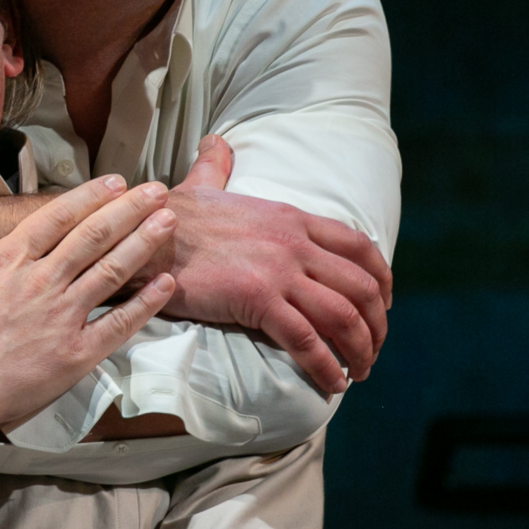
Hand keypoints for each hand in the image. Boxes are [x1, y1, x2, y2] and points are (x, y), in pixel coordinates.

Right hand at [0, 179, 176, 528]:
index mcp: (9, 260)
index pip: (59, 216)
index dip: (91, 195)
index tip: (116, 181)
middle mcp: (42, 281)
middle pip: (95, 235)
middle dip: (130, 209)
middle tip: (157, 191)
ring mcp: (62, 317)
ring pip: (112, 270)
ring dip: (143, 243)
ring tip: (169, 221)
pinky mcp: (76, 354)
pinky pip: (118, 323)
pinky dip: (145, 302)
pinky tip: (166, 284)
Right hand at [158, 135, 390, 392]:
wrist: (144, 233)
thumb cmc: (171, 216)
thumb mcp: (204, 184)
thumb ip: (217, 167)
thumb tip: (215, 144)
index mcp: (291, 218)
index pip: (359, 247)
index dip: (383, 280)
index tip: (384, 305)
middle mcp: (295, 243)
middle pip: (363, 286)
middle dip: (378, 324)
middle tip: (373, 349)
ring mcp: (279, 271)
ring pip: (343, 316)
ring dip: (361, 349)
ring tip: (360, 372)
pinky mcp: (258, 300)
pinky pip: (307, 340)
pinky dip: (327, 366)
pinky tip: (332, 383)